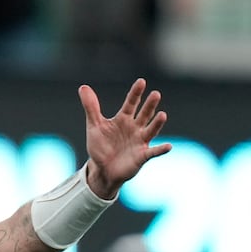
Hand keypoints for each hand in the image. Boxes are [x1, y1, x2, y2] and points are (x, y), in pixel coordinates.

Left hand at [79, 78, 170, 198]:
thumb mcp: (94, 126)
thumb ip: (91, 107)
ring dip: (157, 123)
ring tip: (162, 115)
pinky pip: (153, 152)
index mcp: (124, 119)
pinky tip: (168, 146)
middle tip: (155, 94)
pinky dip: (160, 149)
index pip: (131, 103)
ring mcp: (140, 141)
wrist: (102, 169)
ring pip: (151, 130)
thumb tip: (83, 87)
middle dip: (149, 105)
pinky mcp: (142, 156)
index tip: (141, 81)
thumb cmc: (100, 146)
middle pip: (144, 114)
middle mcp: (135, 128)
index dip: (136, 93)